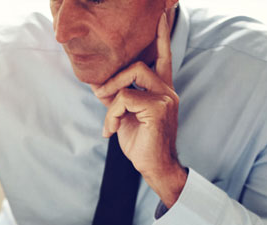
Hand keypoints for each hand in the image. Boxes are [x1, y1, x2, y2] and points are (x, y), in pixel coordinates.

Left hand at [91, 11, 186, 207]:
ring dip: (111, 97)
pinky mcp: (158, 109)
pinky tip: (111, 131)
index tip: (164, 12)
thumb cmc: (142, 144)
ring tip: (107, 121)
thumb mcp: (124, 117)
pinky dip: (112, 114)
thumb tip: (98, 85)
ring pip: (131, 79)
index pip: (163, 57)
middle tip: (99, 95)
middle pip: (140, 64)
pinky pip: (125, 98)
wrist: (154, 168)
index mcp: (162, 90)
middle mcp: (167, 91)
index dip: (162, 34)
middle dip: (114, 78)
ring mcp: (165, 99)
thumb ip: (115, 98)